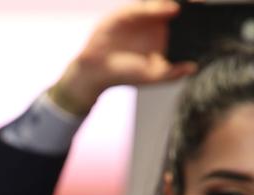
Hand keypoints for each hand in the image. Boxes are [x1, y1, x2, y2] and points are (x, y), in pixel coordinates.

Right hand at [49, 1, 196, 115]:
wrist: (97, 70)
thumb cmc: (124, 75)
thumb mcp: (152, 76)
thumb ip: (172, 74)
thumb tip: (193, 68)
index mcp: (164, 34)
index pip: (184, 19)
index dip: (196, 13)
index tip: (209, 11)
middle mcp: (156, 22)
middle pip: (177, 5)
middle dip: (190, 2)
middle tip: (203, 2)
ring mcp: (143, 14)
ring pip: (163, 1)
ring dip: (174, 1)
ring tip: (191, 1)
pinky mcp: (130, 11)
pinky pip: (145, 5)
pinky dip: (157, 5)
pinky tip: (172, 9)